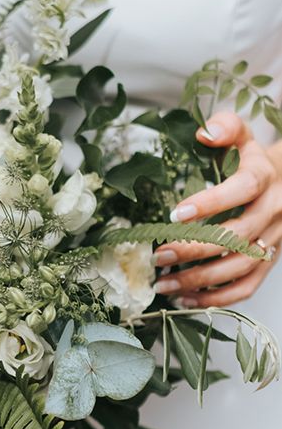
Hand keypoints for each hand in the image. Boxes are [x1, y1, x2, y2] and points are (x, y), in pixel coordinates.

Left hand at [153, 111, 281, 306]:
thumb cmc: (249, 160)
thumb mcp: (242, 138)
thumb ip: (225, 128)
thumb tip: (203, 133)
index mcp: (263, 178)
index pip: (241, 190)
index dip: (210, 203)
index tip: (175, 212)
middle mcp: (272, 212)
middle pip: (236, 236)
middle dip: (194, 248)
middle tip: (159, 255)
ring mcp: (272, 241)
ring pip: (239, 267)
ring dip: (199, 280)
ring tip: (162, 284)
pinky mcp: (267, 262)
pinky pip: (246, 287)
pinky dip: (216, 299)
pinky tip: (184, 300)